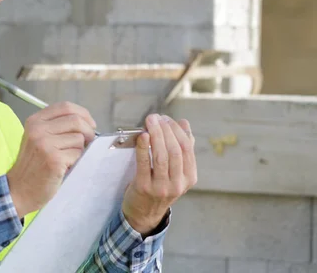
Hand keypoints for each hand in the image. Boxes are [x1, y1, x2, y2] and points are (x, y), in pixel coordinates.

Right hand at [7, 102, 96, 217]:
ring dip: (79, 150)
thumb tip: (87, 123)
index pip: (65, 107)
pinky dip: (76, 161)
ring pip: (79, 139)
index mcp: (35, 121)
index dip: (83, 114)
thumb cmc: (32, 165)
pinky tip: (65, 167)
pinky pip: (78, 154)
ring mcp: (45, 144)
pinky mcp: (54, 159)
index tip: (90, 124)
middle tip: (89, 142)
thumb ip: (56, 127)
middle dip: (88, 131)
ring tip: (67, 159)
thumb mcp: (37, 138)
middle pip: (76, 120)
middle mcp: (38, 129)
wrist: (19, 189)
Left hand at [122, 113, 196, 235]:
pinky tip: (142, 135)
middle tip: (156, 117)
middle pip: (175, 151)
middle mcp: (178, 184)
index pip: (187, 148)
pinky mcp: (144, 188)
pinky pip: (144, 163)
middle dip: (165, 130)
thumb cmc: (159, 187)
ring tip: (149, 121)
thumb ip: (181, 149)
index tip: (166, 119)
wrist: (143, 213)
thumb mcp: (175, 172)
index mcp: (189, 178)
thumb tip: (185, 123)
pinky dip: (144, 147)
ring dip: (155, 135)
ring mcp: (161, 187)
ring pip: (161, 156)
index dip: (177, 130)